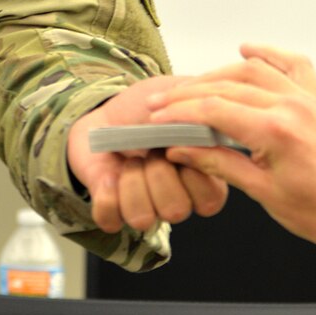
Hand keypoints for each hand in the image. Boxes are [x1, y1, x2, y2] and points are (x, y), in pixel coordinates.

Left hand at [67, 75, 228, 232]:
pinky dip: (106, 195)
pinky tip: (109, 175)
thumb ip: (202, 102)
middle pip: (176, 211)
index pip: (210, 199)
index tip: (177, 145)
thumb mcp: (178, 93)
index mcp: (200, 177)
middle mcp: (176, 198)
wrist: (103, 113)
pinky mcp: (112, 213)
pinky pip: (111, 220)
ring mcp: (144, 207)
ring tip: (130, 160)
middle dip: (158, 174)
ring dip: (132, 183)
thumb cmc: (144, 108)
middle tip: (150, 150)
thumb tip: (212, 113)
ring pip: (143, 218)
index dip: (192, 173)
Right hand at [149, 44, 315, 299]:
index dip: (180, 112)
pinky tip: (248, 50)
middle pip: (228, 85)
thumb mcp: (260, 192)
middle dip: (189, 94)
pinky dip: (269, 54)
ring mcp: (308, 99)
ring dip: (219, 74)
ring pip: (254, 70)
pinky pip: (293, 65)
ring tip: (192, 88)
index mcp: (278, 131)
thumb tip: (181, 150)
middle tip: (163, 105)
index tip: (157, 118)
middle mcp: (293, 106)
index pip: (215, 109)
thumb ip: (218, 163)